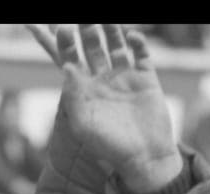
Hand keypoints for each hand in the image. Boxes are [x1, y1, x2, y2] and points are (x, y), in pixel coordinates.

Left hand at [27, 24, 181, 192]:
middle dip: (86, 32)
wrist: (144, 158)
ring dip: (111, 30)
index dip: (66, 45)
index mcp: (84, 91)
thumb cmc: (109, 147)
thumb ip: (72, 96)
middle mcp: (103, 81)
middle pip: (92, 48)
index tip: (62, 30)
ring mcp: (125, 78)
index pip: (71, 61)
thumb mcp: (83, 124)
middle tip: (82, 19)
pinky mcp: (146, 79)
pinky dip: (137, 43)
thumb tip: (66, 67)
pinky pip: (141, 55)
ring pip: (116, 46)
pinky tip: (131, 36)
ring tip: (104, 18)